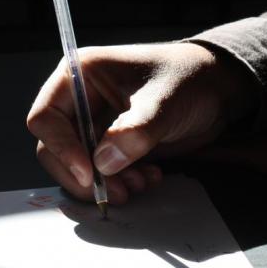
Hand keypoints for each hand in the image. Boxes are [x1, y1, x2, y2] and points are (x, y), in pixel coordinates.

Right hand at [27, 43, 257, 203]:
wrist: (219, 89)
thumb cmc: (190, 79)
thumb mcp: (165, 102)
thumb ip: (135, 131)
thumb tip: (102, 163)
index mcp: (80, 75)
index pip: (47, 117)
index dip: (61, 148)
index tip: (89, 174)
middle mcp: (81, 101)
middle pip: (55, 148)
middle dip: (85, 175)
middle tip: (116, 192)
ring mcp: (97, 125)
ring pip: (80, 166)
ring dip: (107, 183)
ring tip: (141, 184)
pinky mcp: (114, 146)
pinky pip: (104, 174)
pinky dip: (123, 183)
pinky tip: (150, 177)